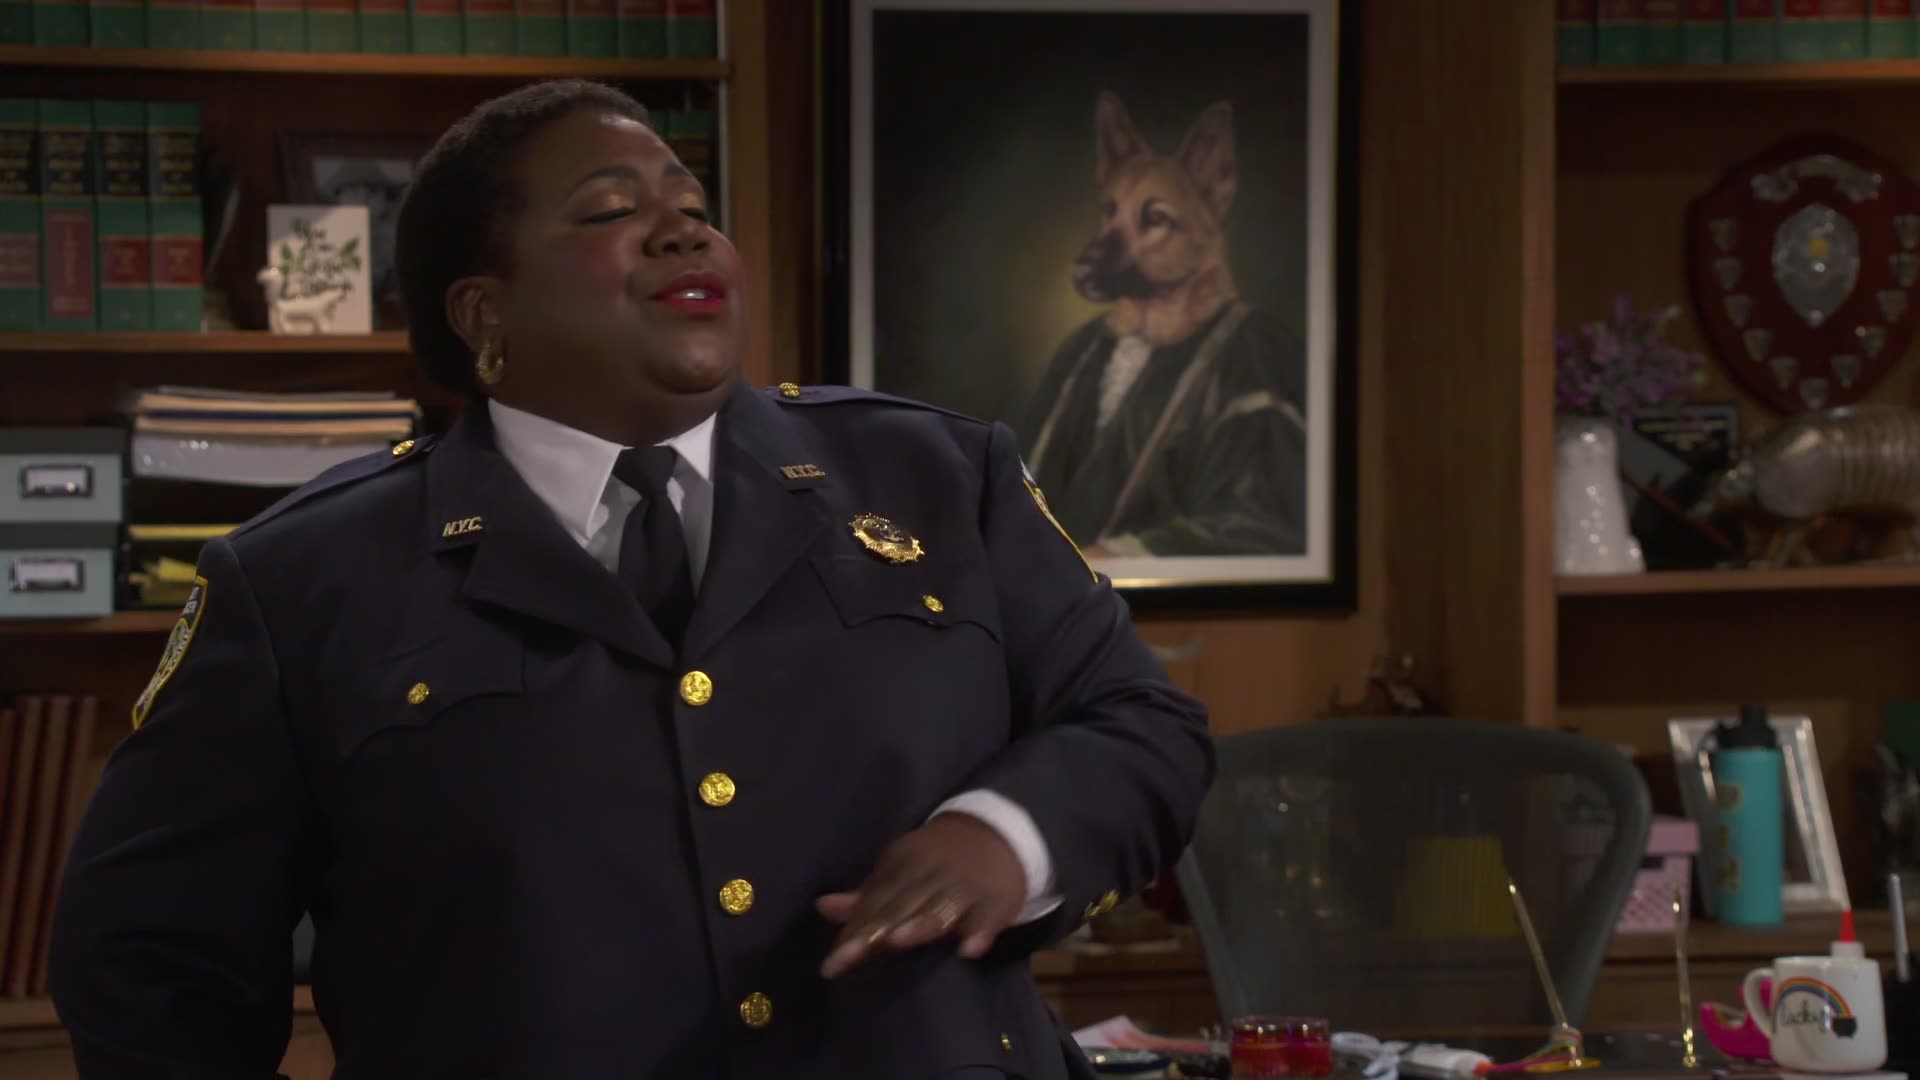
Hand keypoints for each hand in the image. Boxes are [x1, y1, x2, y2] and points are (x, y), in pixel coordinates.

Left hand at [815, 813, 1026, 977]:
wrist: (999, 835)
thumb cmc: (939, 864)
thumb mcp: (903, 871)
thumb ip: (868, 897)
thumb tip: (822, 907)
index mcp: (905, 862)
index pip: (875, 900)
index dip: (853, 930)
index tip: (831, 964)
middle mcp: (932, 871)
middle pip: (901, 904)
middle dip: (876, 930)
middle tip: (849, 957)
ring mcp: (966, 885)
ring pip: (941, 907)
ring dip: (921, 924)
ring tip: (897, 941)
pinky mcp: (997, 900)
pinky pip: (988, 917)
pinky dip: (979, 932)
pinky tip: (969, 950)